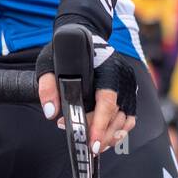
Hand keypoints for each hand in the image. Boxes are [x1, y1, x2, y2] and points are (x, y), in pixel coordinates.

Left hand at [35, 25, 137, 154]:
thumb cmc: (68, 48)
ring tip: (92, 143)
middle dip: (102, 135)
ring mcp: (129, 84)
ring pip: (125, 119)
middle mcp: (123, 77)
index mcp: (109, 68)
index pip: (108, 101)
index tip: (92, 142)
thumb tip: (51, 112)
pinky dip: (119, 130)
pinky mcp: (129, 91)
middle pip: (117, 115)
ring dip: (110, 136)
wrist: (85, 32)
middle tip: (86, 145)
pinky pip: (129, 117)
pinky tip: (104, 137)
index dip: (101, 124)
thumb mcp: (50, 62)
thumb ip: (48, 87)